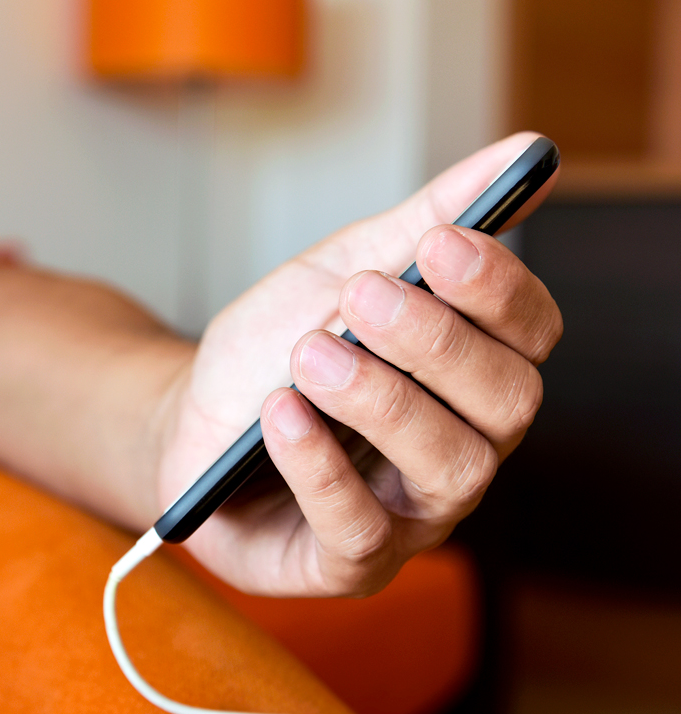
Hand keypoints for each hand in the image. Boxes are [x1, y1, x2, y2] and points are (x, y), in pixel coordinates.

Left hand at [156, 133, 562, 596]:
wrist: (183, 420)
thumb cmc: (270, 352)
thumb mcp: (334, 274)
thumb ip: (423, 222)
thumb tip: (524, 150)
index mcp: (468, 376)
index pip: (530, 336)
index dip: (498, 290)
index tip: (443, 243)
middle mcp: (459, 447)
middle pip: (506, 403)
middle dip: (435, 342)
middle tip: (362, 296)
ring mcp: (410, 514)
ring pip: (448, 468)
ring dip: (380, 400)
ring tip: (309, 354)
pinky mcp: (347, 563)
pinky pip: (360, 530)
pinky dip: (321, 465)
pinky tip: (282, 416)